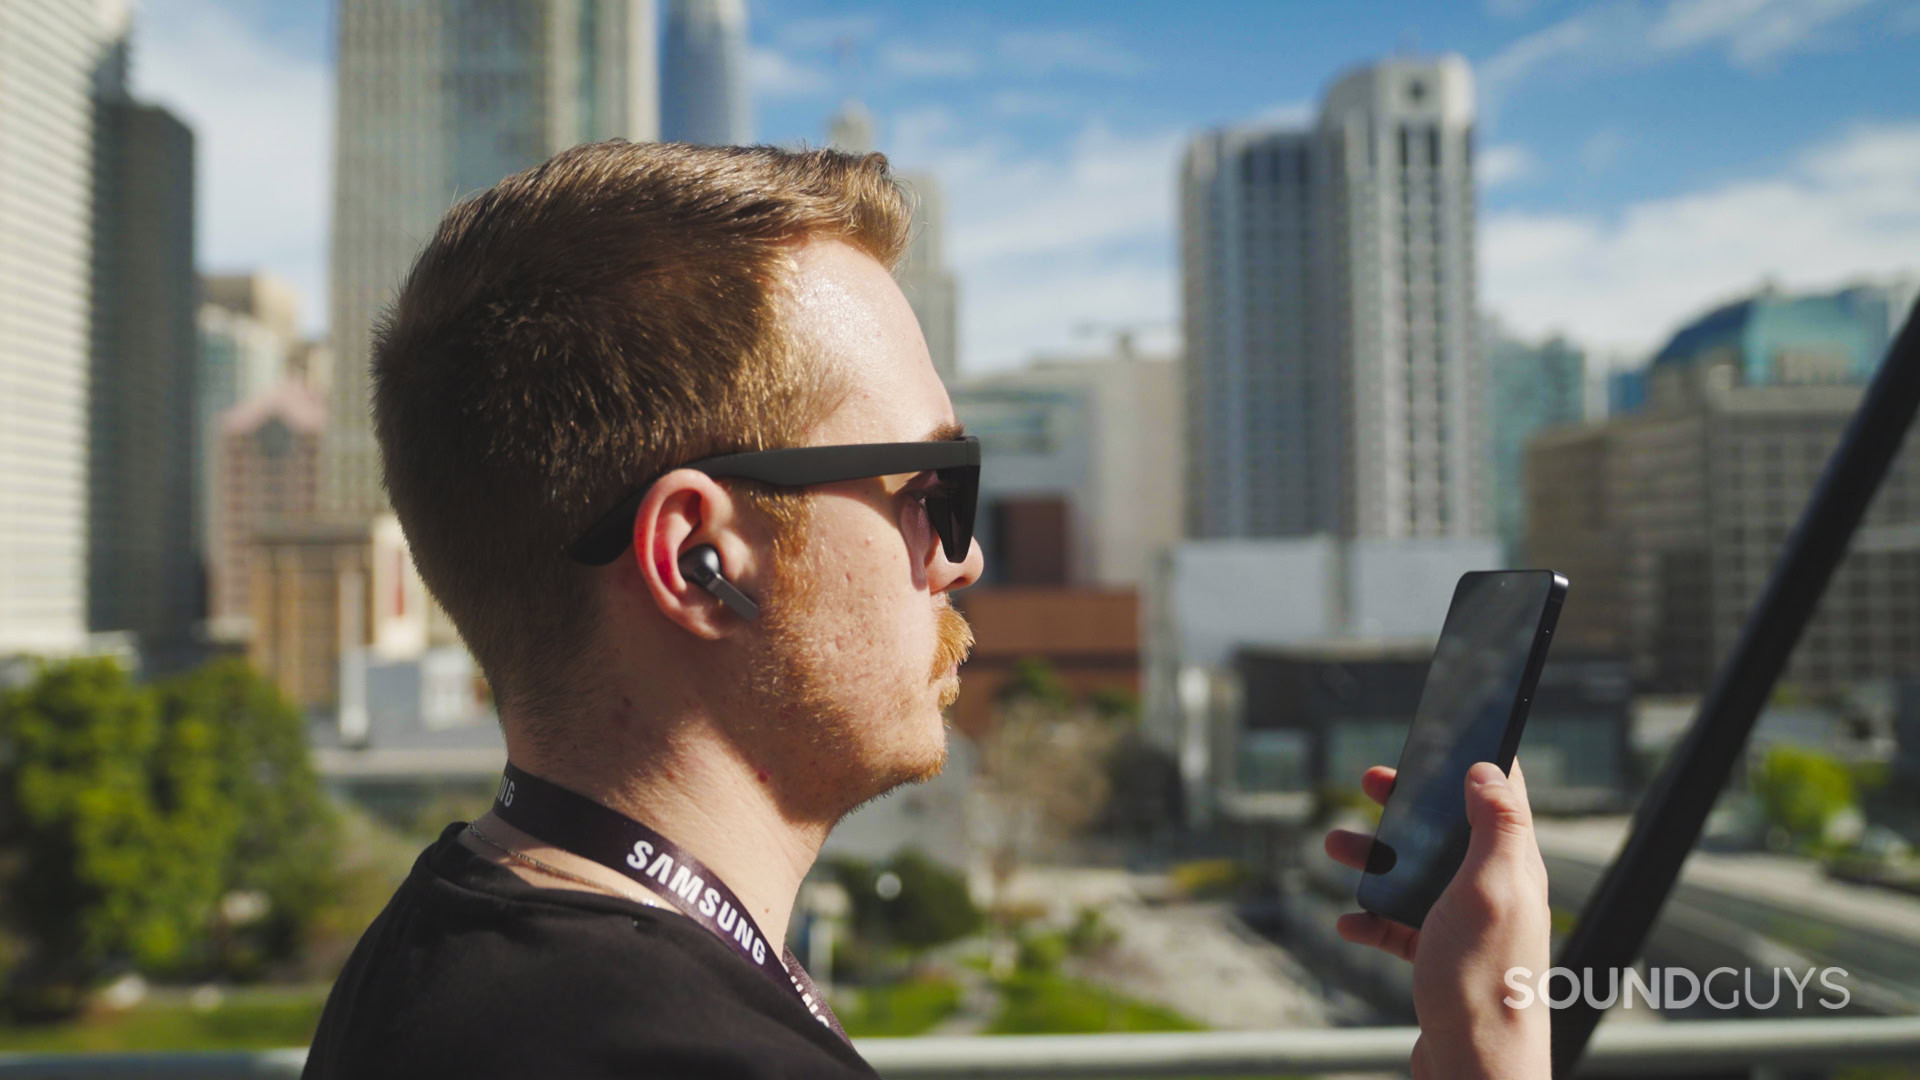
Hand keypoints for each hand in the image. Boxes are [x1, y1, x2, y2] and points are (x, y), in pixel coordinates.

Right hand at [1323, 760, 1551, 1079]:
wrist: (1477, 1068)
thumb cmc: (1486, 981)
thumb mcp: (1490, 889)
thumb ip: (1494, 827)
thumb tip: (1488, 769)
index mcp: (1514, 867)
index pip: (1503, 795)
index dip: (1474, 759)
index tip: (1443, 732)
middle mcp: (1495, 893)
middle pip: (1450, 830)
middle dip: (1409, 803)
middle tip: (1371, 780)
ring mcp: (1468, 927)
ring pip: (1418, 875)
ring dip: (1376, 858)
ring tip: (1334, 847)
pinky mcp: (1443, 960)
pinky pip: (1401, 927)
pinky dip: (1372, 918)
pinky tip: (1348, 919)